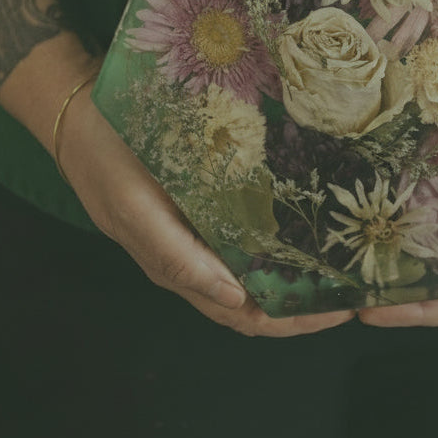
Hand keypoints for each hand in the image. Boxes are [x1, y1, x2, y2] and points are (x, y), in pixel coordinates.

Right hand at [58, 80, 354, 336]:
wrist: (80, 116)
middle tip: (357, 289)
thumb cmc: (108, 160)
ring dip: (298, 277)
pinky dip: (281, 245)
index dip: (293, 321)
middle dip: (307, 304)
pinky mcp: (205, 206)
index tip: (341, 310)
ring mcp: (202, 233)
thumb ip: (178, 257)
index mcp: (181, 267)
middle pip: (259, 300)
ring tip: (344, 265)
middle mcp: (197, 257)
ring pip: (257, 271)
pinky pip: (247, 238)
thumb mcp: (134, 209)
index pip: (247, 314)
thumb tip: (236, 299)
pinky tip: (311, 227)